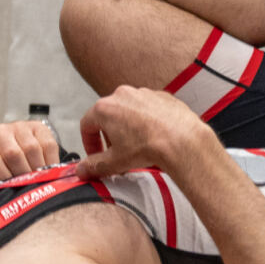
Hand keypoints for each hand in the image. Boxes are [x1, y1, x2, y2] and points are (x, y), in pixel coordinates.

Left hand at [0, 119, 65, 195]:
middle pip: (13, 153)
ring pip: (32, 148)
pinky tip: (47, 169)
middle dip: (23, 174)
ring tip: (38, 179)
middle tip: (28, 186)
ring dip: (38, 168)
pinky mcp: (38, 126)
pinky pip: (48, 144)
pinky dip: (50, 160)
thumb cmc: (2, 172)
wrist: (18, 154)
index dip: (3, 176)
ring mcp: (20, 127)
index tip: (12, 188)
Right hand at [76, 86, 217, 178]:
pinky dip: (147, 121)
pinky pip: (148, 109)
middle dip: (109, 136)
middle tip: (117, 153)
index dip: (88, 143)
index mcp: (106, 108)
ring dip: (128, 128)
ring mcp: (144, 93)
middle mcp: (123, 95)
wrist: (182, 139)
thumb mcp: (114, 161)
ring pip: (129, 111)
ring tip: (137, 146)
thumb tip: (82, 170)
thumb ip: (93, 166)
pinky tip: (154, 137)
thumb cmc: (149, 146)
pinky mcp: (162, 96)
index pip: (86, 125)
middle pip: (108, 116)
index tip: (95, 155)